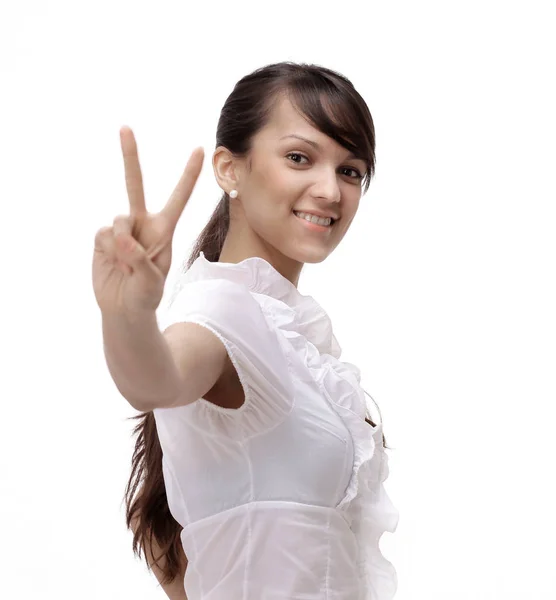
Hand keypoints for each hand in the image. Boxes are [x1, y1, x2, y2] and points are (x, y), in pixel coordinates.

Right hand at [92, 126, 203, 313]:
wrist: (123, 309)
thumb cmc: (146, 295)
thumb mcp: (151, 282)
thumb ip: (139, 260)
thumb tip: (122, 238)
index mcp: (164, 230)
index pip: (179, 198)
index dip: (188, 175)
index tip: (199, 149)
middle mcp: (143, 224)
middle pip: (136, 185)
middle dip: (130, 157)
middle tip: (125, 128)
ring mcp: (122, 229)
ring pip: (118, 220)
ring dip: (122, 245)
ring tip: (128, 268)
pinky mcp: (103, 238)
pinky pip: (103, 233)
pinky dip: (109, 250)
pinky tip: (114, 264)